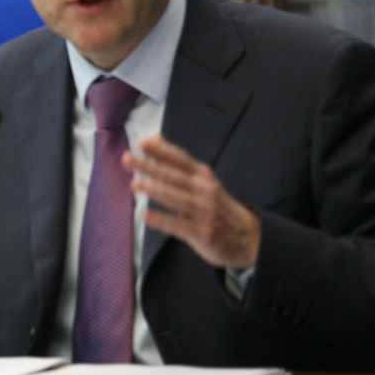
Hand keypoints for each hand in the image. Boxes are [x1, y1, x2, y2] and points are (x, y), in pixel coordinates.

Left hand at [125, 135, 260, 270]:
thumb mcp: (202, 181)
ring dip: (156, 191)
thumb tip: (153, 137)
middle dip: (150, 167)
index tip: (141, 142)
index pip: (181, 159)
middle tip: (127, 158)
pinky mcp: (203, 233)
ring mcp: (204, 212)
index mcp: (203, 176)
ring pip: (177, 199)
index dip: (162, 150)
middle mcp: (205, 191)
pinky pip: (179, 225)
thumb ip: (177, 162)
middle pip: (174, 176)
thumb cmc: (216, 205)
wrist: (247, 237)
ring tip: (134, 185)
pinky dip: (162, 220)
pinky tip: (144, 215)